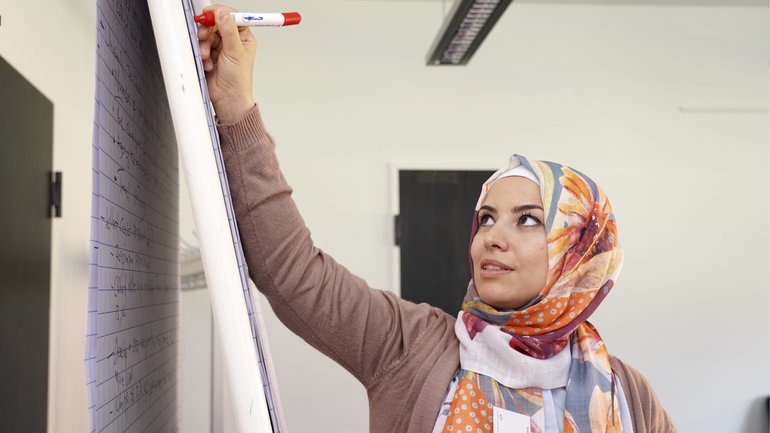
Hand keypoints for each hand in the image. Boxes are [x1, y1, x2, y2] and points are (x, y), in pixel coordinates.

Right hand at [197, 4, 255, 123]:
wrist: (227, 99)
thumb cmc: (238, 81)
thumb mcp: (235, 53)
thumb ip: (229, 31)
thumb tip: (224, 14)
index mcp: (243, 38)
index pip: (232, 17)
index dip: (220, 13)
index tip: (210, 14)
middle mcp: (231, 41)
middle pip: (215, 24)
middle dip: (207, 31)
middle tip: (204, 36)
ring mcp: (219, 48)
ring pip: (206, 35)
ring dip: (204, 45)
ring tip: (207, 56)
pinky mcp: (209, 55)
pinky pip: (200, 47)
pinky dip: (202, 54)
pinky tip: (208, 64)